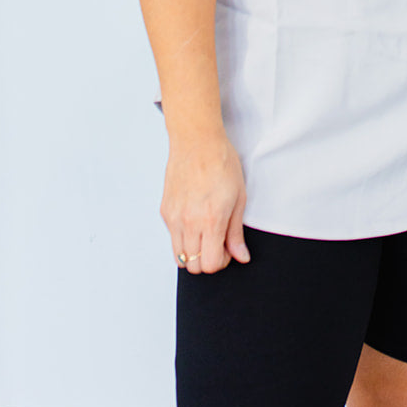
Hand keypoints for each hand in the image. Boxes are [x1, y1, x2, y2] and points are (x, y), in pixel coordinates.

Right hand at [160, 129, 250, 273]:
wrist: (196, 140)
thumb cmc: (221, 163)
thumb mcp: (238, 197)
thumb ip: (236, 232)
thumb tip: (240, 256)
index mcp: (210, 220)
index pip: (209, 265)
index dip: (221, 261)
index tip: (227, 248)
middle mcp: (188, 222)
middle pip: (193, 266)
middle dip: (207, 260)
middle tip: (217, 241)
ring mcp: (173, 217)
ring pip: (179, 255)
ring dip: (193, 251)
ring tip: (205, 232)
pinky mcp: (165, 210)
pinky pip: (172, 237)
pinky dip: (183, 236)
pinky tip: (195, 218)